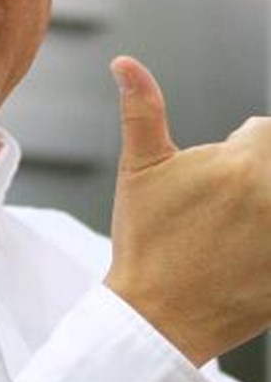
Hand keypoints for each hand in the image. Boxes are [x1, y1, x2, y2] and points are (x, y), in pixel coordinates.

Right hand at [104, 55, 270, 365]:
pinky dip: (270, 241)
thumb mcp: (139, 170)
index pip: (264, 130)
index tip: (217, 182)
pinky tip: (249, 254)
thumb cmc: (146, 244)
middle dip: (257, 177)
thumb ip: (141, 108)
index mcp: (240, 163)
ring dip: (265, 205)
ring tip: (237, 232)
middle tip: (224, 211)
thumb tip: (125, 64)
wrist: (156, 317)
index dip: (238, 151)